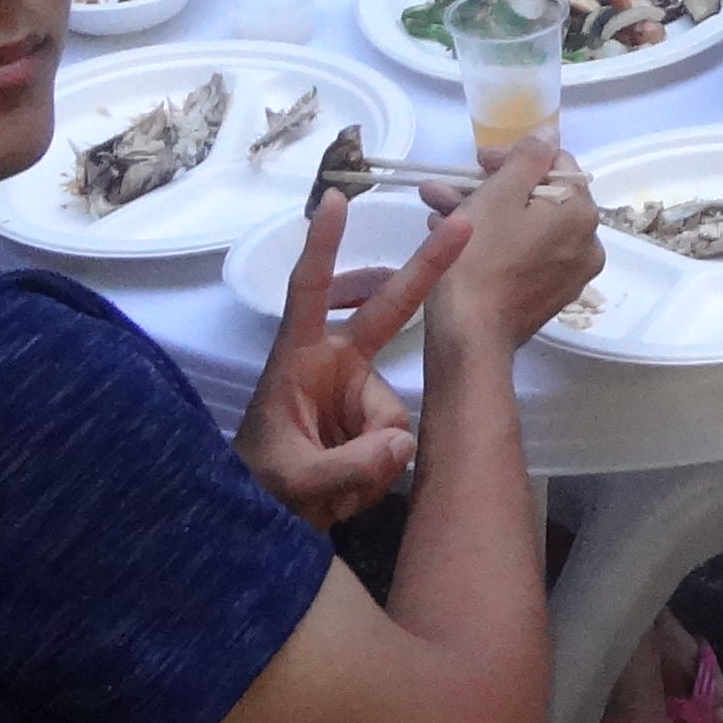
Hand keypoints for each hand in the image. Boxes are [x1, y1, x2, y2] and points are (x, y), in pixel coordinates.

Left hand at [233, 187, 455, 526]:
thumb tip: (403, 442)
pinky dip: (378, 468)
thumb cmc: (260, 486)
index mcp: (299, 358)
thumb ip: (349, 464)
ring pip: (394, 412)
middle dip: (424, 269)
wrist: (263, 523)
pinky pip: (396, 438)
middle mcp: (333, 365)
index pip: (309, 291)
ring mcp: (354, 392)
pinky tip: (349, 488)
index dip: (322, 245)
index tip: (334, 199)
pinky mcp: (371, 422)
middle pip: (385, 309)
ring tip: (335, 488)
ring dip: (373, 454)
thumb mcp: (295, 480)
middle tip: (462, 226)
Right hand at [426, 141, 604, 356]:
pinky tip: (448, 234)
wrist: (469, 336)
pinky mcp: (544, 295)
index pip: (555, 165)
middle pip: (535, 198)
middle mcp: (585, 243)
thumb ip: (527, 157)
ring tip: (432, 208)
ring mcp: (566, 273)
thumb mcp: (498, 195)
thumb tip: (550, 131)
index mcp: (582, 214)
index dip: (513, 157)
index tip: (477, 161)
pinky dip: (491, 241)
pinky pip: (521, 254)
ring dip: (479, 212)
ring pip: (522, 227)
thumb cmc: (480, 256)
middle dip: (486, 187)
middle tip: (446, 185)